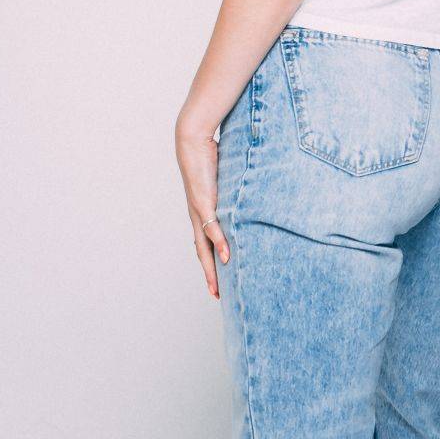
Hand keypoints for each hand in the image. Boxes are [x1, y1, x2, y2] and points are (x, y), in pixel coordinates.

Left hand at [175, 119, 230, 297]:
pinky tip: (227, 254)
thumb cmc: (209, 158)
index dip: (212, 264)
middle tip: (217, 296)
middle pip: (202, 253)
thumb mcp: (225, 181)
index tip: (219, 283)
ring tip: (218, 285)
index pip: (206, 245)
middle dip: (210, 275)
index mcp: (202, 214)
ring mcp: (199, 211)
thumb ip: (232, 193)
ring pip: (204, 246)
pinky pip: (212, 226)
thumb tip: (247, 198)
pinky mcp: (203, 202)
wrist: (192, 142)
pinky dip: (219, 242)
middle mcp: (198, 217)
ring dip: (211, 267)